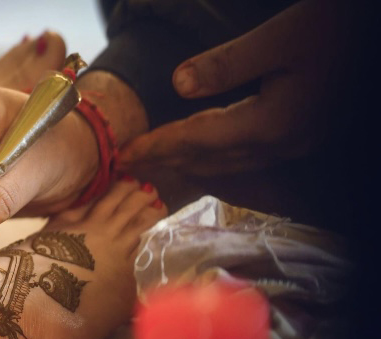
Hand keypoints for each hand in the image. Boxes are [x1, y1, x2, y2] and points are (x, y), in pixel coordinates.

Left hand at [119, 0, 347, 177]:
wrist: (373, 39)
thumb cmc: (333, 30)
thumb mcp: (279, 37)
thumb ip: (227, 63)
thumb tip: (179, 84)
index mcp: (271, 123)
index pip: (198, 139)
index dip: (159, 146)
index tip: (124, 153)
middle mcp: (279, 144)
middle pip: (208, 160)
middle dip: (164, 161)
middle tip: (126, 166)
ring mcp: (292, 145)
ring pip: (225, 164)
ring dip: (185, 165)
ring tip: (153, 164)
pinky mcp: (298, 138)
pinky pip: (244, 159)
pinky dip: (212, 161)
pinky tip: (198, 159)